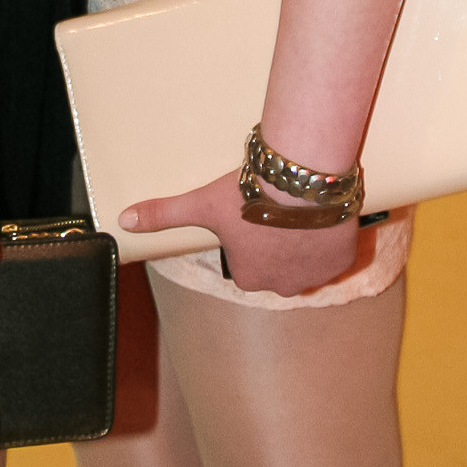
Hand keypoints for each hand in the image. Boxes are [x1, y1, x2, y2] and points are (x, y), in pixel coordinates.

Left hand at [119, 169, 359, 296]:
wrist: (300, 181)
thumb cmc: (248, 195)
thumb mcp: (201, 204)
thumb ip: (164, 214)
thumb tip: (123, 221)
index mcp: (248, 278)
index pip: (246, 260)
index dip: (249, 233)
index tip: (252, 211)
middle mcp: (283, 286)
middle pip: (279, 262)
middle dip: (278, 240)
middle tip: (277, 206)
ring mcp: (316, 276)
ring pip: (308, 259)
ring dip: (305, 239)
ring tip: (300, 206)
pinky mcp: (343, 261)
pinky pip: (336, 253)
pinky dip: (332, 237)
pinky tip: (322, 214)